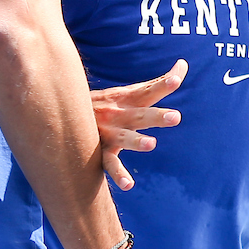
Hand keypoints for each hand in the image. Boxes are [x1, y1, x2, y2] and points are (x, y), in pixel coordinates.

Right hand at [91, 59, 186, 189]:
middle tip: (176, 117)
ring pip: (123, 138)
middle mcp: (119, 115)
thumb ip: (158, 82)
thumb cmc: (108, 104)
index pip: (149, 91)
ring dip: (136, 141)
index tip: (176, 79)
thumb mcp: (131, 92)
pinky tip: (128, 185)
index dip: (162, 84)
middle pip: (140, 115)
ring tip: (151, 144)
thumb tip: (183, 63)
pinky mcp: (99, 152)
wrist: (65, 113)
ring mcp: (108, 133)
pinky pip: (109, 164)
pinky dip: (119, 174)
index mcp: (128, 100)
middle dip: (156, 116)